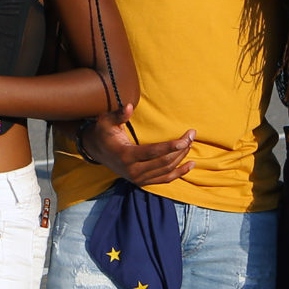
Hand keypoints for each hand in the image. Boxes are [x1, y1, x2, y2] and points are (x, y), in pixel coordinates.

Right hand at [79, 106, 194, 186]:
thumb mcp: (106, 122)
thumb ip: (118, 115)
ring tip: (190, 143)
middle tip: (191, 135)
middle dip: (180, 149)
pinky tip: (190, 165)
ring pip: (166, 170)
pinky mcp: (142, 181)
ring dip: (181, 158)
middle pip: (163, 161)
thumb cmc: (103, 132)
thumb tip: (129, 106)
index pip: (153, 152)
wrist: (96, 151)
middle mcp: (133, 171)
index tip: (184, 139)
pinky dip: (179, 173)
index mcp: (126, 156)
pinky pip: (165, 179)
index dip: (170, 146)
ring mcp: (138, 178)